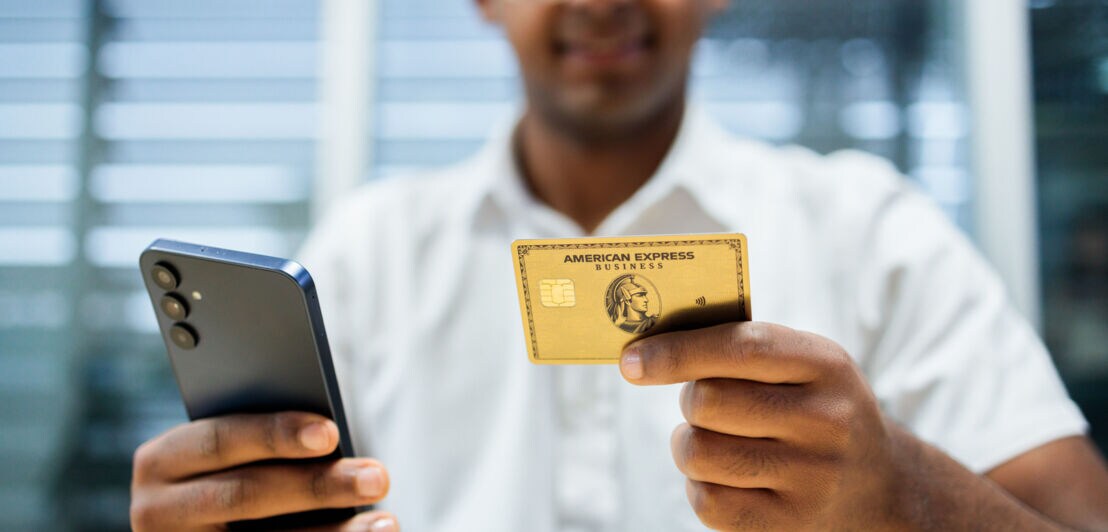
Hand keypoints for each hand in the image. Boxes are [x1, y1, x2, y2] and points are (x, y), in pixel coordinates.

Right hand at [131, 412, 397, 530]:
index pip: (221, 440)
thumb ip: (263, 442)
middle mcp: (158, 511)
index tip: (330, 433)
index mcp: (164, 460)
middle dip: (318, 486)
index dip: (275, 434)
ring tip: (385, 521)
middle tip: (377, 477)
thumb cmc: (236, 471)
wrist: (204, 524)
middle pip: (247, 495)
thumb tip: (328, 436)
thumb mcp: (234, 455)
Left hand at [620, 322, 901, 530]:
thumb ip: (741, 347)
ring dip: (689, 443)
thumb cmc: (813, 408)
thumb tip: (649, 347)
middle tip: (705, 404)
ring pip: (698, 452)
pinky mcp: (789, 524)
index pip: (740, 347)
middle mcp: (826, 420)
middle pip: (707, 402)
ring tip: (715, 440)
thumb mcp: (803, 364)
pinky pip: (707, 501)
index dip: (676, 351)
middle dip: (689, 400)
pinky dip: (699, 485)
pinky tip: (725, 476)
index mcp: (826, 365)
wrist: (877, 485)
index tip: (630, 360)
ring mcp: (812, 477)